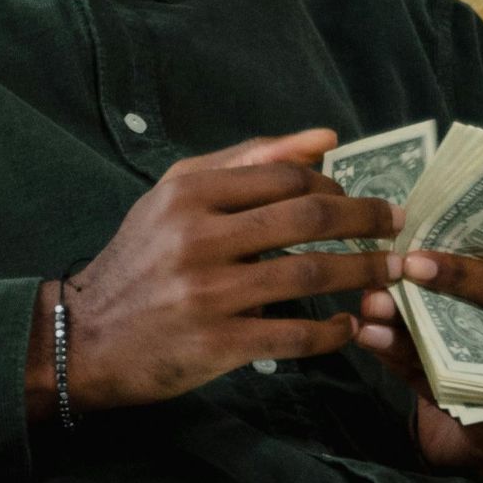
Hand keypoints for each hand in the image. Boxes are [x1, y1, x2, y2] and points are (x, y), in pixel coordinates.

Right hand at [37, 129, 405, 414]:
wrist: (83, 336)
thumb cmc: (140, 257)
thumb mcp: (178, 193)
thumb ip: (249, 159)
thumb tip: (326, 138)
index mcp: (191, 193)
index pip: (288, 178)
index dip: (339, 188)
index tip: (366, 200)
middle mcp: (198, 238)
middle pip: (308, 220)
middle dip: (367, 222)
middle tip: (399, 226)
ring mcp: (207, 293)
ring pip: (310, 276)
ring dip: (362, 274)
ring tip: (390, 274)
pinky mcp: (215, 344)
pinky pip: (293, 336)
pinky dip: (331, 332)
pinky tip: (350, 326)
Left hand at [354, 251, 482, 478]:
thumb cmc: (482, 346)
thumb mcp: (472, 309)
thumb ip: (442, 289)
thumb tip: (390, 268)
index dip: (458, 272)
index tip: (409, 261)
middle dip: (425, 305)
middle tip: (378, 295)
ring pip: (465, 359)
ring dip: (406, 340)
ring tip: (367, 324)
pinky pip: (453, 392)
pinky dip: (408, 369)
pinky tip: (376, 349)